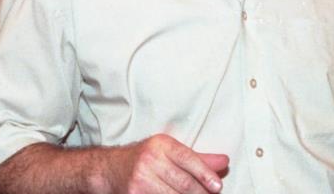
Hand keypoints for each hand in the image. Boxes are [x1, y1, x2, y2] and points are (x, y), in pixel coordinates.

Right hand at [105, 134, 228, 193]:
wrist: (109, 170)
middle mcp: (149, 160)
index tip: (217, 186)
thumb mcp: (168, 152)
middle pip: (183, 182)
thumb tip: (224, 162)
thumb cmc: (144, 159)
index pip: (187, 159)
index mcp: (161, 145)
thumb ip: (197, 159)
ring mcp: (140, 180)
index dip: (204, 173)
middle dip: (200, 193)